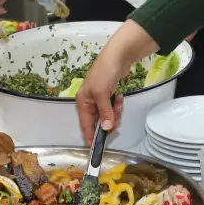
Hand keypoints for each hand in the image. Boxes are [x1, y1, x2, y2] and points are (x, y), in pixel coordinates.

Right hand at [74, 22, 157, 142]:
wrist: (117, 56)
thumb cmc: (104, 74)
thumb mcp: (102, 95)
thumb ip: (104, 113)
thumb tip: (106, 129)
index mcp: (83, 102)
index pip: (85, 124)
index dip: (90, 136)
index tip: (96, 148)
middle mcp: (89, 102)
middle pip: (98, 121)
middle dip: (109, 121)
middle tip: (116, 118)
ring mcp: (100, 98)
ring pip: (107, 115)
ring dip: (115, 112)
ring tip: (119, 102)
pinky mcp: (109, 95)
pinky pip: (113, 107)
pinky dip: (117, 104)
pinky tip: (120, 96)